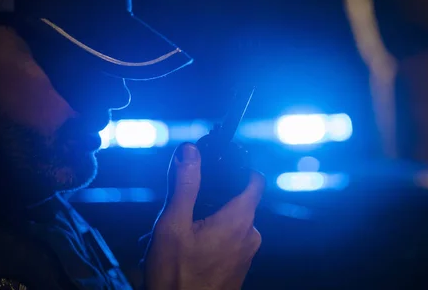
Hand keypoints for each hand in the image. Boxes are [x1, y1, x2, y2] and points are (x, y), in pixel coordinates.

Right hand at [144, 143, 264, 289]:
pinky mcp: (237, 268)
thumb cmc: (177, 277)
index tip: (219, 164)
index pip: (254, 179)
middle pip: (235, 200)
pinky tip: (182, 252)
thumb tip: (189, 151)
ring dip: (202, 223)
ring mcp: (246, 254)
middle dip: (207, 200)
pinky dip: (207, 240)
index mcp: (240, 219)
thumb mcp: (173, 225)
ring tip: (173, 236)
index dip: (239, 167)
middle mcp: (250, 235)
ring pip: (227, 223)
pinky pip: (226, 242)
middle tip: (179, 211)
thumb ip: (184, 184)